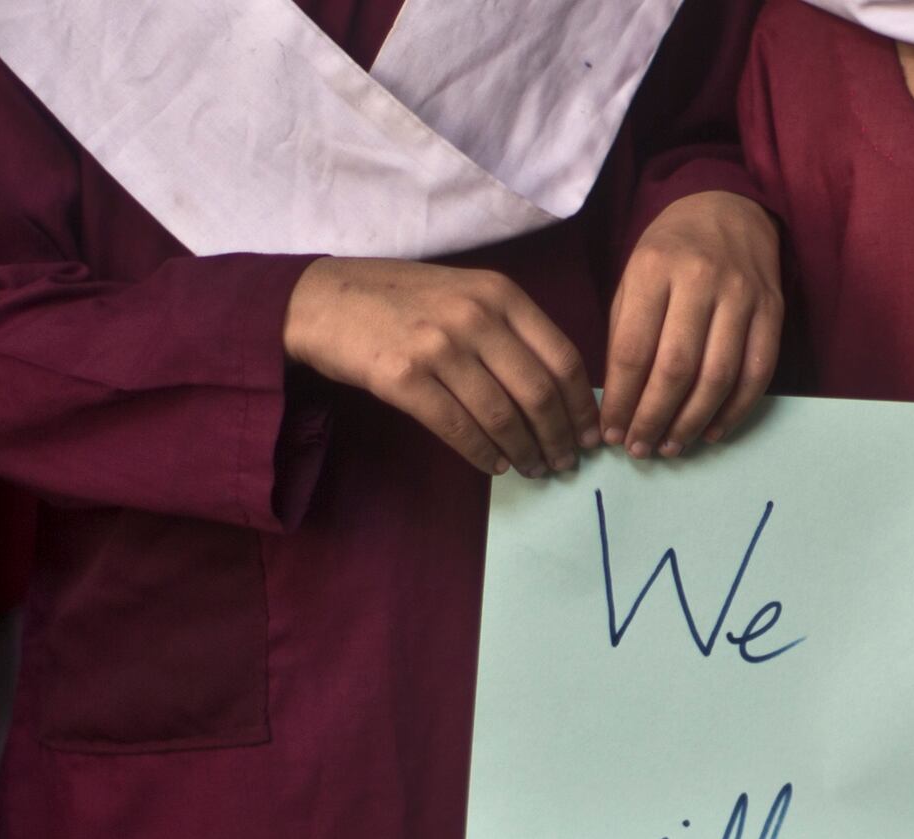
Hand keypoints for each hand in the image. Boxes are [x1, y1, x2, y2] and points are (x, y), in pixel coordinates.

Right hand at [286, 259, 596, 478]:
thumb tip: (560, 390)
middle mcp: (475, 316)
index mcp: (500, 293)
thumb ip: (511, 331)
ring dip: (525, 452)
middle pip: (539, 394)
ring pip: (503, 417)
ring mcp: (439, 346)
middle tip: (565, 463)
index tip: (590, 436)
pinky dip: (483, 455)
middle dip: (559, 438)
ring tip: (534, 469)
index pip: (564, 358)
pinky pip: (459, 429)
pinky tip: (494, 465)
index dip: (582, 407)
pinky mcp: (404, 378)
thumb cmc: (401, 301)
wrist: (322, 299)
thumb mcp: (466, 294)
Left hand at [602, 192, 782, 457]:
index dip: (623, 400)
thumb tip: (621, 401)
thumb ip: (627, 332)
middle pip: (677, 368)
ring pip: (719, 376)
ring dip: (693, 422)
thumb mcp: (634, 275)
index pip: (635, 349)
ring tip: (672, 446)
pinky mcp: (773, 311)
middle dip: (655, 417)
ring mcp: (743, 297)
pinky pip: (758, 373)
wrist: (728, 207)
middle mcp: (701, 281)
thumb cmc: (671, 249)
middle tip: (640, 448)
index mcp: (655, 269)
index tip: (613, 431)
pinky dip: (735, 410)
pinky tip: (712, 431)